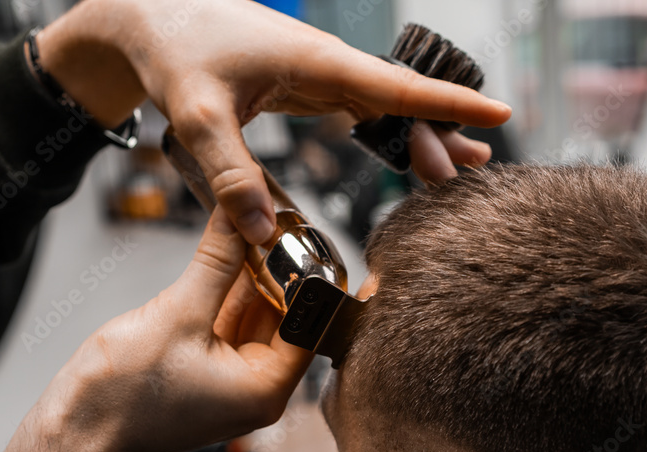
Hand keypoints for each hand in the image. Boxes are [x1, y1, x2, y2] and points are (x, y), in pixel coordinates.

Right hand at [0, 209, 311, 451]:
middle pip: (283, 319)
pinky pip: (228, 328)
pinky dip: (228, 297)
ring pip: (254, 320)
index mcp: (265, 389)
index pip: (307, 324)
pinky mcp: (207, 374)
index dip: (305, 278)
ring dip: (251, 280)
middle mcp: (256, 391)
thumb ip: (217, 262)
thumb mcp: (178, 312)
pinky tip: (228, 258)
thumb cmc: (121, 396)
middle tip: (274, 225)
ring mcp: (231, 384)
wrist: (74, 428)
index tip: (300, 238)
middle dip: (277, 273)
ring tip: (250, 231)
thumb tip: (239, 219)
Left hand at [35, 0, 511, 242]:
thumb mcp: (198, 119)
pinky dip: (386, 132)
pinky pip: (360, 108)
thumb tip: (264, 235)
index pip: (395, 86)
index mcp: (314, 62)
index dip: (447, 105)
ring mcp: (317, 73)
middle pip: (398, 101)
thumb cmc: (174, 52)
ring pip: (384, 105)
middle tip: (465, 177)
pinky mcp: (304, 85)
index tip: (498, 115)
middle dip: (436, 136)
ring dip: (417, 135)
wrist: (149, 20)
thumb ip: (231, 176)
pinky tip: (404, 154)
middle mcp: (325, 63)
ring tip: (454, 169)